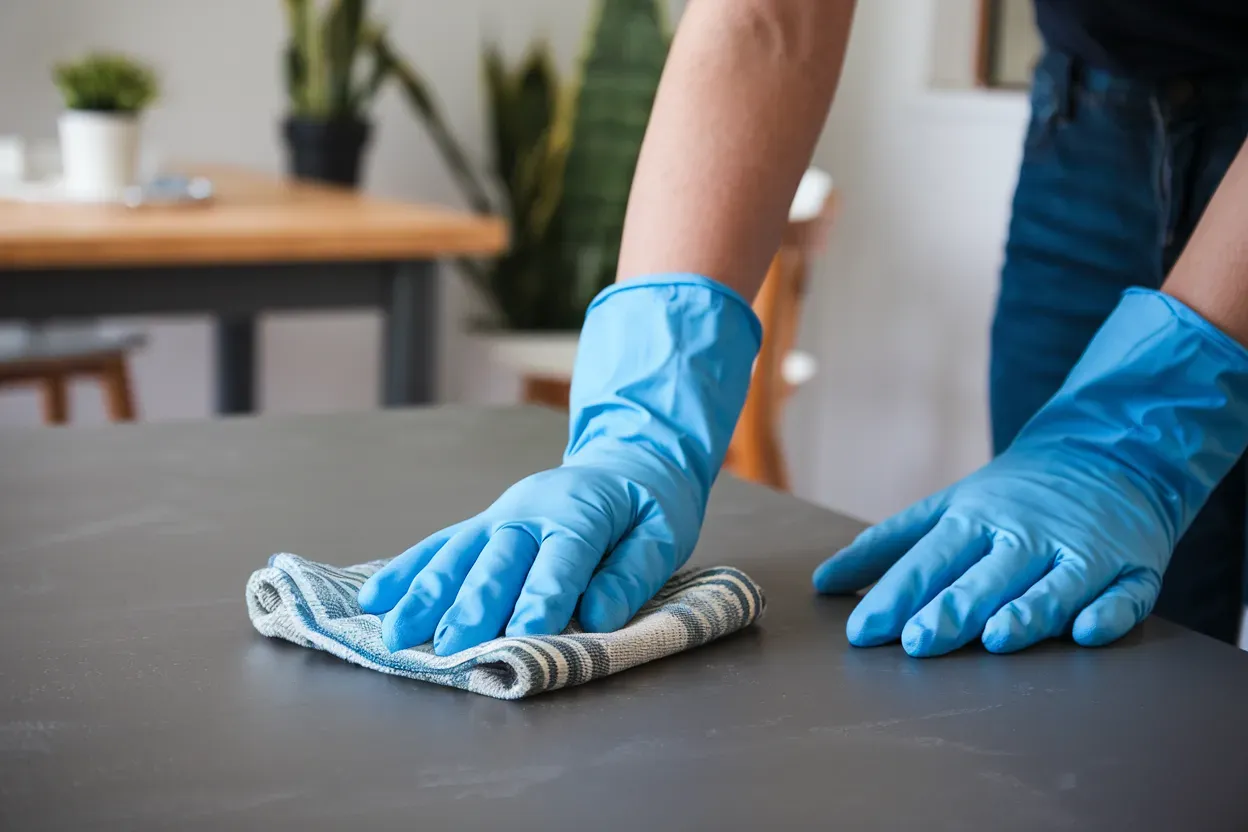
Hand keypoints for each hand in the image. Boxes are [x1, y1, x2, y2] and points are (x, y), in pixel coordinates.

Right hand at [358, 457, 699, 654]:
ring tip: (397, 634)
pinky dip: (406, 571)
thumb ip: (630, 574)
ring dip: (426, 596)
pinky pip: (439, 546)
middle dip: (474, 604)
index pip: (560, 559)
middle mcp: (529, 512)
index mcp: (580, 514)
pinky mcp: (481, 525)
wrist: (626, 461)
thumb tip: (597, 614)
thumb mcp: (661, 534)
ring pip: (457, 556)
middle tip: (452, 645)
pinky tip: (375, 598)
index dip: (543, 598)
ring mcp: (498, 517)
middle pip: (498, 561)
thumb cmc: (647, 508)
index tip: (524, 636)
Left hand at [814, 289, 1247, 655]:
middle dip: (952, 609)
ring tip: (995, 639)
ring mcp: (1080, 550)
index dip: (897, 596)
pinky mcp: (1131, 566)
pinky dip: (1107, 611)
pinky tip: (1086, 631)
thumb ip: (888, 546)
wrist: (1109, 451)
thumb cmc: (1013, 494)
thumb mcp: (947, 507)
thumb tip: (825, 582)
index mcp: (974, 518)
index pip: (929, 559)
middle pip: (985, 576)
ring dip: (1024, 613)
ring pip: (1051, 586)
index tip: (864, 631)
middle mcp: (1024, 534)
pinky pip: (1123, 594)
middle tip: (919, 643)